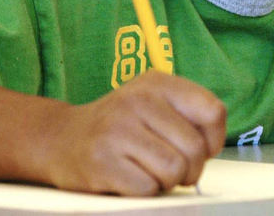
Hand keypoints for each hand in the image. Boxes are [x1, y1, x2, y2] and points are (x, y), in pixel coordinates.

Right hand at [36, 71, 226, 194]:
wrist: (61, 138)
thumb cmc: (119, 125)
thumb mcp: (153, 102)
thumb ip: (187, 114)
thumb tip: (212, 146)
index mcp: (157, 83)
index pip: (212, 112)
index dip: (212, 140)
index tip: (198, 148)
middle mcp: (138, 100)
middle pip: (194, 149)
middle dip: (189, 169)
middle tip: (171, 168)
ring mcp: (118, 129)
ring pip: (174, 170)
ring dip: (167, 181)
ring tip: (149, 171)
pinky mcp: (102, 161)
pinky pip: (148, 188)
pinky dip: (144, 191)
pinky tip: (129, 177)